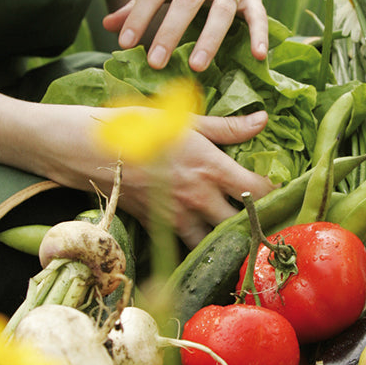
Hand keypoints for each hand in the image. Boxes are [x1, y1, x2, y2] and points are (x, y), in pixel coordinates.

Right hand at [40, 103, 273, 248]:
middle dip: (256, 225)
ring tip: (240, 235)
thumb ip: (226, 127)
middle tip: (269, 221)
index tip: (283, 192)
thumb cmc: (132, 125)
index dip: (277, 195)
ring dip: (227, 240)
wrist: (81, 148)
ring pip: (214, 242)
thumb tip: (262, 120)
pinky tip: (207, 240)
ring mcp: (175, 216)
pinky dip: (198, 245)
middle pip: (241, 224)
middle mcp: (196, 196)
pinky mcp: (156, 226)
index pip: (258, 190)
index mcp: (209, 166)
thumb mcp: (181, 119)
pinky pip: (185, 244)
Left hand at [103, 0, 267, 71]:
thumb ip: (139, 1)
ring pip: (222, 11)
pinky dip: (259, 35)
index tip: (125, 43)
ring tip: (196, 66)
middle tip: (156, 62)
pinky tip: (258, 55)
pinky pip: (258, 16)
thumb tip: (107, 26)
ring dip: (210, 39)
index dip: (140, 15)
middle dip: (171, 32)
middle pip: (188, 0)